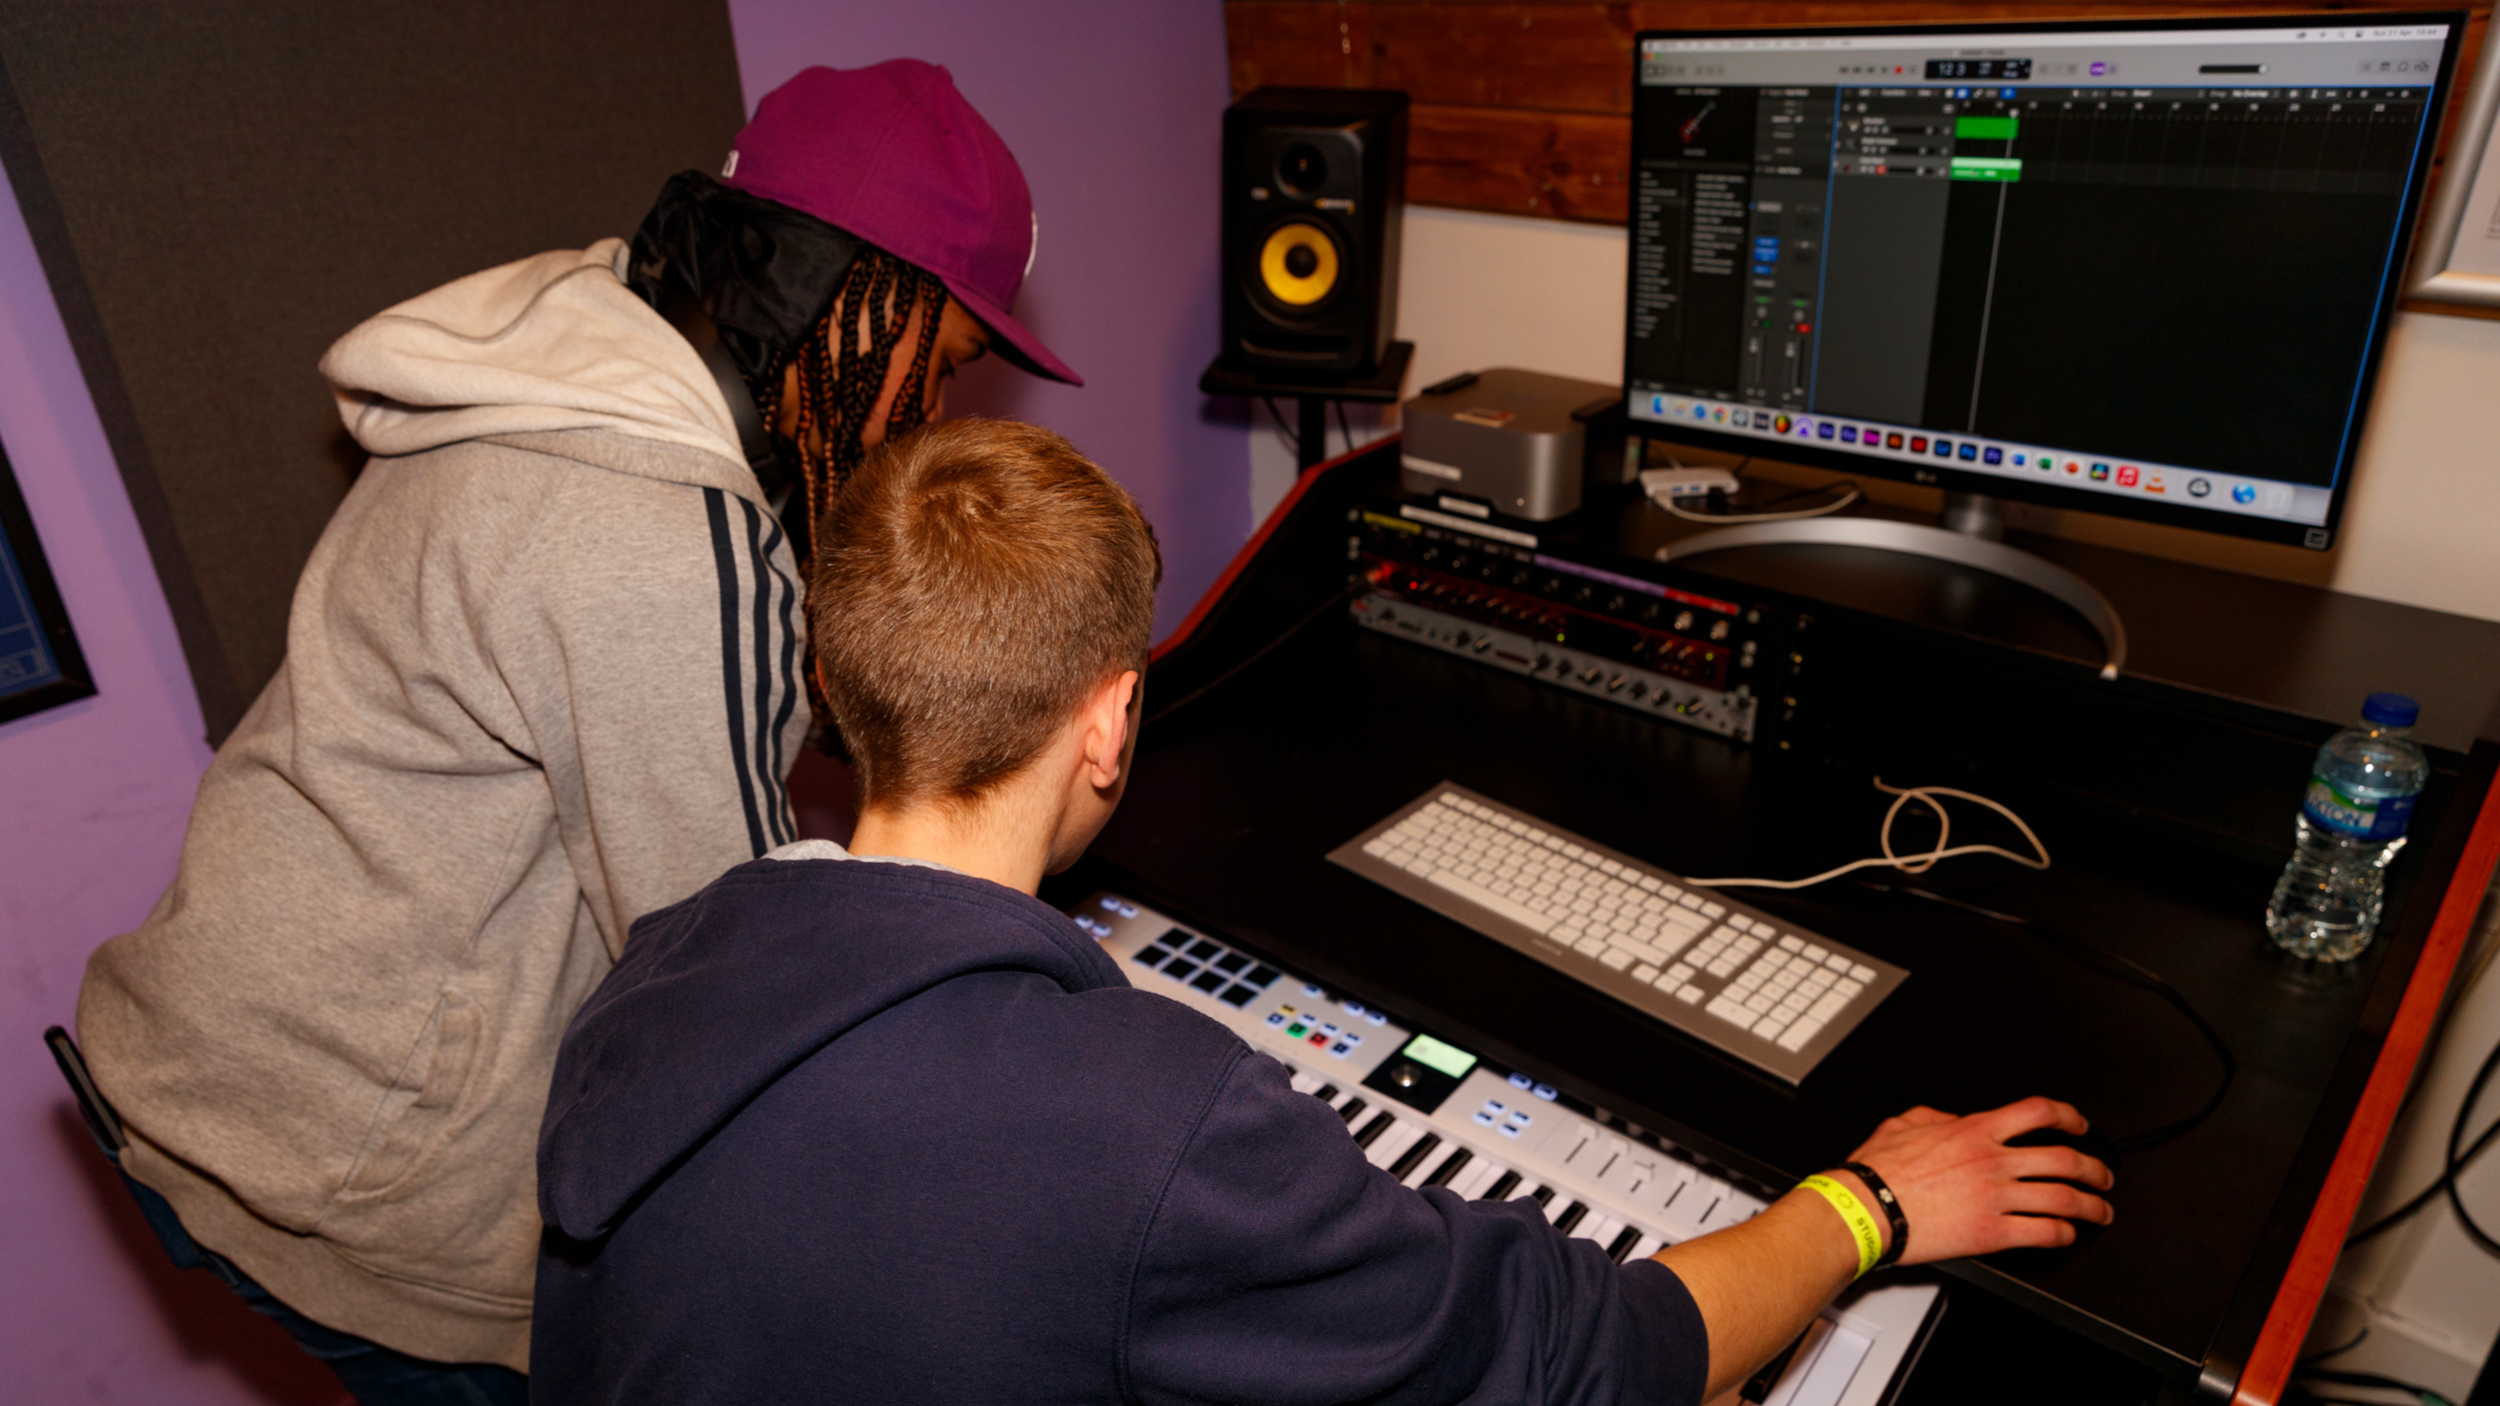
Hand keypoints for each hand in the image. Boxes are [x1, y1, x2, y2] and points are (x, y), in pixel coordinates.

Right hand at [1835, 1096, 2114, 1263]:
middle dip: (2095, 1169)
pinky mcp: (1992, 1233)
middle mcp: (1992, 1161)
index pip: (2039, 1112)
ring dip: (2091, 1206)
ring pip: (2064, 1198)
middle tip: (2102, 1176)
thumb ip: (1935, 1116)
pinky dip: (2063, 1235)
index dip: (2071, 1117)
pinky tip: (2066, 1236)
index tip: (2080, 1126)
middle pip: (2066, 1158)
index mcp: (1974, 1131)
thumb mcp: (1903, 1123)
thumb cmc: (1876, 1172)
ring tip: (2099, 1211)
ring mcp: (1996, 1197)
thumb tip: (1954, 1119)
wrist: (1863, 1209)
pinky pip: (2043, 1233)